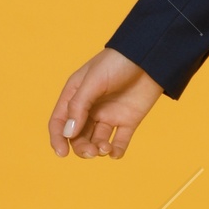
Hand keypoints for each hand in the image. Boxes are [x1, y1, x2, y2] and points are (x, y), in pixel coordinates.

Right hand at [48, 49, 162, 159]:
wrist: (150, 55)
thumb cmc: (117, 62)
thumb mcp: (93, 81)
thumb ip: (79, 106)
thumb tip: (68, 134)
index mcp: (75, 95)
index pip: (60, 122)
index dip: (58, 139)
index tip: (62, 153)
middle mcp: (90, 108)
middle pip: (78, 136)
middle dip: (82, 148)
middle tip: (92, 152)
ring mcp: (109, 115)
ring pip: (97, 141)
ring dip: (98, 150)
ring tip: (105, 149)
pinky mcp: (129, 120)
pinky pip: (119, 141)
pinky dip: (116, 151)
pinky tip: (115, 153)